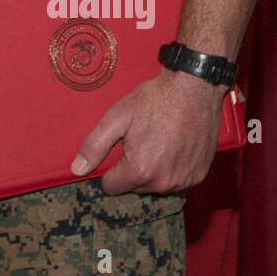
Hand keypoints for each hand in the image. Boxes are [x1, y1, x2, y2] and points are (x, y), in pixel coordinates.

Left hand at [71, 69, 223, 194]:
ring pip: (157, 185)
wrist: (193, 88)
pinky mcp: (200, 174)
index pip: (112, 187)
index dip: (110, 169)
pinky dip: (173, 168)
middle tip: (140, 140)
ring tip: (158, 141)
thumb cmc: (154, 100)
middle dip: (133, 169)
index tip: (119, 149)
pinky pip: (178, 180)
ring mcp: (185, 180)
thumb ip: (94, 146)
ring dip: (154, 170)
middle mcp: (164, 182)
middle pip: (135, 187)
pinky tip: (174, 145)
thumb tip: (77, 170)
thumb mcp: (117, 118)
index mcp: (140, 171)